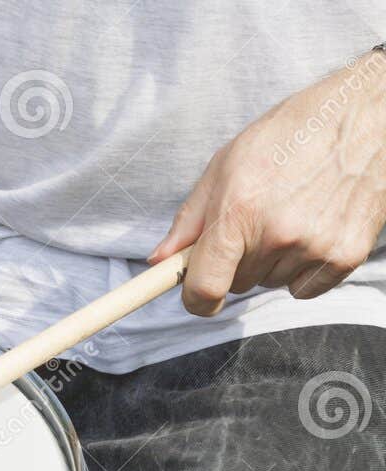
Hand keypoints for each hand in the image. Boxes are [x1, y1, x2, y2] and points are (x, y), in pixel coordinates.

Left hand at [152, 52, 385, 315]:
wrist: (363, 117)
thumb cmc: (289, 135)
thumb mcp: (226, 165)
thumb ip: (190, 219)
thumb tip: (160, 260)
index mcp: (238, 211)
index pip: (205, 288)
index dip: (195, 300)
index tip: (196, 297)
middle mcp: (277, 234)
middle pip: (237, 284)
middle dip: (237, 262)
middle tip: (257, 221)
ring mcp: (315, 246)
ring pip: (270, 283)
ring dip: (272, 262)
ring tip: (290, 215)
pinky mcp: (347, 254)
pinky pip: (305, 289)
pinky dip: (304, 270)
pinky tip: (312, 230)